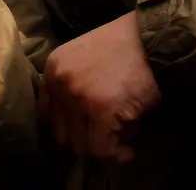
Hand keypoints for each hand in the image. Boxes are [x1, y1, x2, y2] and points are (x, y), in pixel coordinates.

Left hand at [40, 12, 160, 162]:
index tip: (84, 133)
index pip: (46, 114)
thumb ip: (72, 85)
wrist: (148, 40)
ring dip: (102, 146)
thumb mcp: (83, 58)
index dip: (67, 128)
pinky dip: (116, 155)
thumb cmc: (122, 48)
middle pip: (62, 134)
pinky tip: (128, 151)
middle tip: (107, 137)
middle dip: (86, 139)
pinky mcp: (100, 112)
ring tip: (121, 137)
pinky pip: (102, 149)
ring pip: (81, 145)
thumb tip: (77, 126)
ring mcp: (78, 98)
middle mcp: (60, 84)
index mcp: (53, 69)